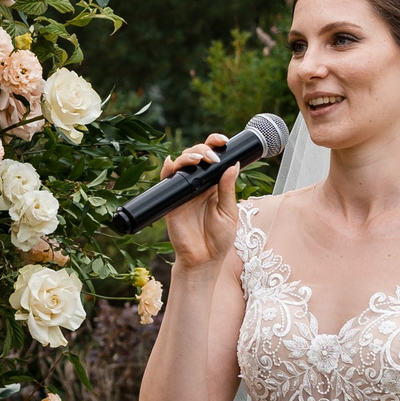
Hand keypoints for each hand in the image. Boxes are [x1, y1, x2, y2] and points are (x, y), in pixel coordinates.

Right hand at [158, 135, 242, 269]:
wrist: (204, 259)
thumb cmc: (220, 238)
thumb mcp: (229, 212)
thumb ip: (228, 189)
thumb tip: (233, 164)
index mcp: (215, 185)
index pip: (214, 159)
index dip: (216, 145)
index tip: (223, 141)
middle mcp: (199, 184)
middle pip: (197, 156)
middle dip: (203, 150)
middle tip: (212, 158)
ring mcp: (184, 192)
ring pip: (182, 165)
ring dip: (188, 157)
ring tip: (198, 160)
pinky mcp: (172, 201)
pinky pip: (166, 182)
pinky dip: (167, 170)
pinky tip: (171, 163)